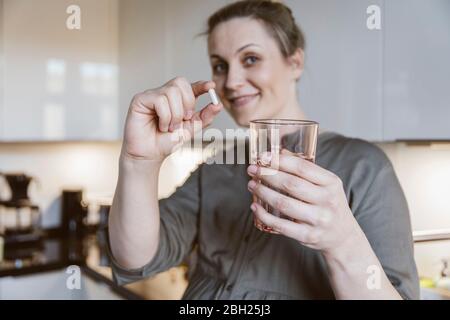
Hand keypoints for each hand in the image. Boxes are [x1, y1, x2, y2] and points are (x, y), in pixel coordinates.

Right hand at [122, 77, 222, 160]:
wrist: (151, 155)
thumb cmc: (167, 142)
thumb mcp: (191, 130)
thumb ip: (205, 117)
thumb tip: (218, 105)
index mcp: (178, 100)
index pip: (191, 86)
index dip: (201, 84)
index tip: (211, 86)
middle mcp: (165, 95)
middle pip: (180, 82)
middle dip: (187, 102)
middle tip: (185, 119)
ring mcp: (152, 95)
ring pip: (171, 92)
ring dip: (175, 114)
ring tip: (170, 128)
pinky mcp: (141, 99)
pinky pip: (159, 100)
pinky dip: (165, 116)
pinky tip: (161, 126)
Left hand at [246, 149, 360, 255]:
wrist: (343, 235)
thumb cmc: (329, 203)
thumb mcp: (326, 184)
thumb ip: (305, 169)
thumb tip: (279, 153)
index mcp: (331, 183)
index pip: (302, 167)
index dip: (280, 161)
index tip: (263, 157)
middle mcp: (327, 200)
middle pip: (291, 184)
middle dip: (267, 175)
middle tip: (252, 170)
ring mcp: (318, 219)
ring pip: (284, 204)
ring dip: (263, 193)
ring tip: (252, 185)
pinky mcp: (308, 235)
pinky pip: (281, 225)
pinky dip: (265, 215)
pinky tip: (255, 207)